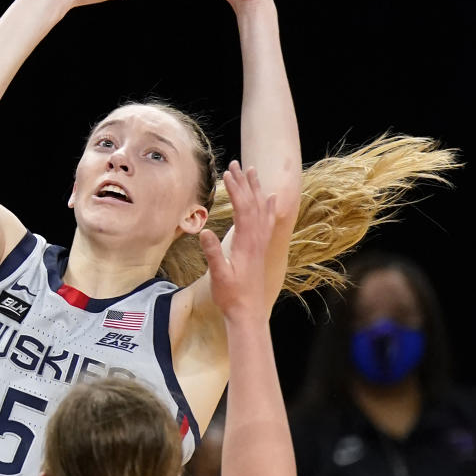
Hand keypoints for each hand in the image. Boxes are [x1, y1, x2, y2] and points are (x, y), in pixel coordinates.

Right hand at [199, 161, 276, 318]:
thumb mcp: (219, 276)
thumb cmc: (231, 296)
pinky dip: (268, 207)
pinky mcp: (260, 249)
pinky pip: (268, 222)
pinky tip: (270, 198)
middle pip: (253, 204)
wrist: (249, 312)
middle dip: (244, 182)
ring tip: (252, 171)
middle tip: (236, 163)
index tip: (227, 173)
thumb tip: (205, 231)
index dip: (236, 190)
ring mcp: (260, 244)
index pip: (242, 209)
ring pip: (262, 210)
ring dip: (256, 189)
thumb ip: (213, 254)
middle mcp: (257, 239)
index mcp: (246, 243)